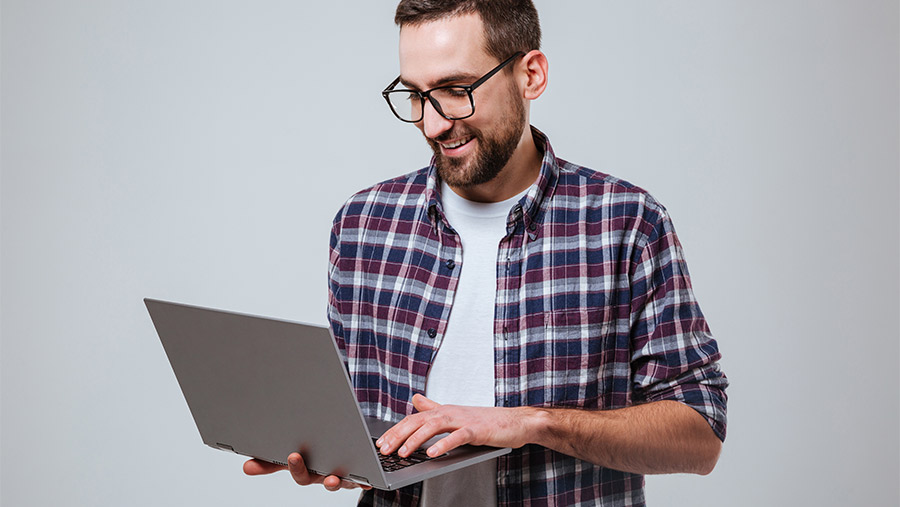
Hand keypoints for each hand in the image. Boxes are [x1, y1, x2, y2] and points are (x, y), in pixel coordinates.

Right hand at [243, 452, 371, 491]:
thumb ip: (272, 462)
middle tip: (294, 456)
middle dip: (300, 469)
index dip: (289, 465)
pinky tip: (366, 482)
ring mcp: (338, 477)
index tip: (288, 454)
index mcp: (305, 469)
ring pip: (333, 483)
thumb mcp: (296, 456)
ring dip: (331, 482)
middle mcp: (320, 475)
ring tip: (331, 478)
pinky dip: (363, 482)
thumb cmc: (319, 459)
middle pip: (307, 478)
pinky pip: (360, 482)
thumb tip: (246, 467)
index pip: (292, 470)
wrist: (349, 459)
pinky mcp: (357, 478)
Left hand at [375, 394, 535, 458]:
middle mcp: (450, 412)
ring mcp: (464, 420)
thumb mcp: (456, 414)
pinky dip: (443, 444)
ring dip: (416, 439)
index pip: (413, 419)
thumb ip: (434, 407)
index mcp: (443, 410)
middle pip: (419, 421)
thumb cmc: (487, 421)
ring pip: (434, 426)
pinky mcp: (477, 430)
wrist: (516, 422)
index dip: (395, 430)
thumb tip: (416, 399)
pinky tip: (432, 454)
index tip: (381, 443)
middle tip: (384, 449)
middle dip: (399, 434)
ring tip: (403, 452)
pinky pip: (457, 436)